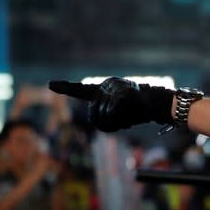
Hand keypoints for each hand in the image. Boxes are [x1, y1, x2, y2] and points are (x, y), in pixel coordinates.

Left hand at [48, 77, 174, 131]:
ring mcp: (114, 88)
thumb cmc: (139, 110)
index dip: (66, 88)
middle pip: (94, 115)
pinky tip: (130, 118)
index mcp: (104, 89)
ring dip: (116, 124)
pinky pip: (112, 115)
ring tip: (129, 118)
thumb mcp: (120, 114)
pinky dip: (120, 121)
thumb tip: (100, 120)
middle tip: (122, 124)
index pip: (81, 90)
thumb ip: (106, 115)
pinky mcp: (121, 95)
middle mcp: (107, 85)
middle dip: (107, 124)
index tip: (50, 85)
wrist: (159, 104)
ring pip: (102, 117)